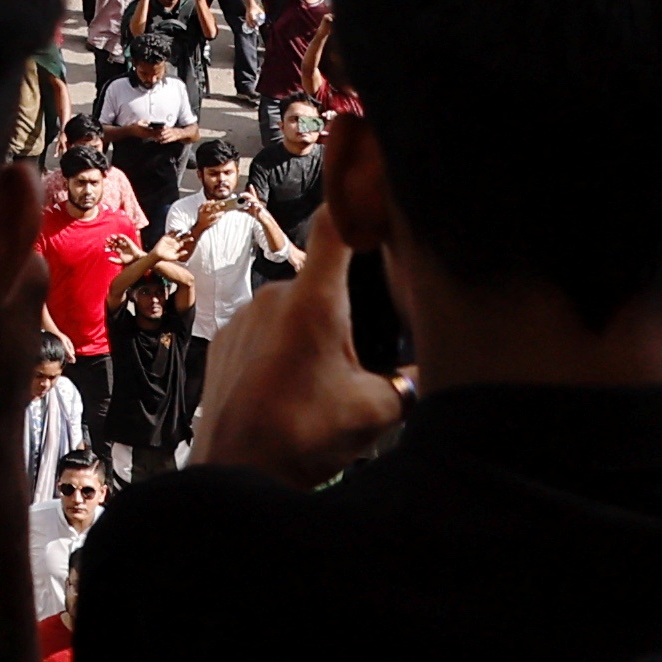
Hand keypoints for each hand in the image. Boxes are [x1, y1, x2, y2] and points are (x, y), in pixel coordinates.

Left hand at [194, 171, 402, 486]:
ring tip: (329, 377)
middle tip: (368, 344)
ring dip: (316, 329)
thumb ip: (411, 379)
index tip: (376, 189)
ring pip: (295, 306)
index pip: (336, 223)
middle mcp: (274, 296)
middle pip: (324, 276)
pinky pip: (266, 327)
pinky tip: (296, 384)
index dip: (357, 199)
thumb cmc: (304, 438)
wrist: (235, 472)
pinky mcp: (226, 339)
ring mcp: (244, 316)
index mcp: (313, 301)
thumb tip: (435, 366)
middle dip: (350, 300)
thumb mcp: (377, 410)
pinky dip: (286, 344)